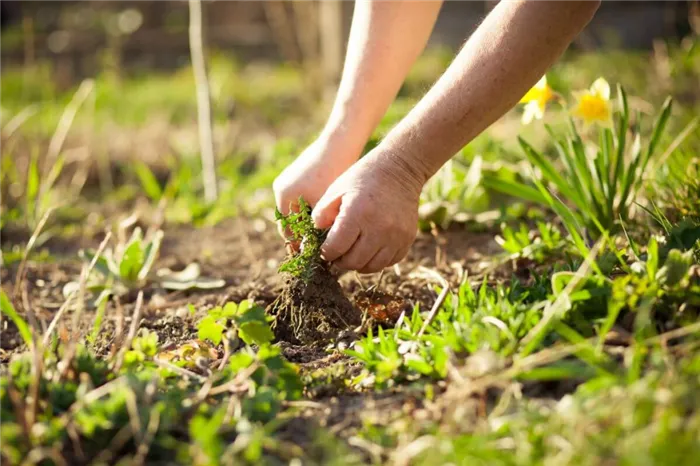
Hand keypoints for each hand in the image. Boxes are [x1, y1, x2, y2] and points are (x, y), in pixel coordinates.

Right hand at [273, 134, 360, 241]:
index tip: (309, 257)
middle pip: (291, 220)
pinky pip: (304, 198)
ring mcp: (290, 180)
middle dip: (303, 234)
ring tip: (324, 235)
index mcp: (284, 195)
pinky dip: (313, 209)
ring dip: (309, 222)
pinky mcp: (301, 175)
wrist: (340, 143)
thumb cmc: (332, 173)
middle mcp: (282, 188)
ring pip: (298, 210)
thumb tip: (309, 250)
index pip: (287, 229)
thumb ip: (314, 227)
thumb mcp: (323, 204)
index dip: (297, 245)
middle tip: (317, 250)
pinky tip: (329, 216)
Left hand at [311, 147, 424, 272]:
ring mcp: (396, 236)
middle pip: (353, 262)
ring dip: (358, 264)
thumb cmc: (363, 178)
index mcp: (358, 213)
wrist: (400, 169)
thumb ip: (322, 214)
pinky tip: (369, 249)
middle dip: (340, 261)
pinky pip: (388, 262)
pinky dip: (376, 261)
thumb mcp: (336, 189)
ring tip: (351, 253)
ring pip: (371, 267)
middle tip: (336, 255)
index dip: (326, 253)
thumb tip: (315, 238)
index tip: (324, 250)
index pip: (336, 248)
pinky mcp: (408, 239)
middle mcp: (379, 228)